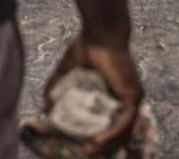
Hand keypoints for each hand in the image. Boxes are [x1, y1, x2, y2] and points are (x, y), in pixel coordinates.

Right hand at [44, 34, 142, 156]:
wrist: (99, 32)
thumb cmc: (87, 46)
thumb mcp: (67, 70)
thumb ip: (56, 86)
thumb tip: (45, 106)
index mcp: (115, 93)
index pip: (112, 123)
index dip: (100, 138)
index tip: (83, 146)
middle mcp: (127, 98)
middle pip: (120, 132)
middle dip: (104, 147)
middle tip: (86, 154)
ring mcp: (133, 96)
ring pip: (124, 130)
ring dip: (108, 144)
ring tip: (90, 151)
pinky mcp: (133, 94)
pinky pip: (126, 120)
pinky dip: (113, 133)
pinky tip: (98, 140)